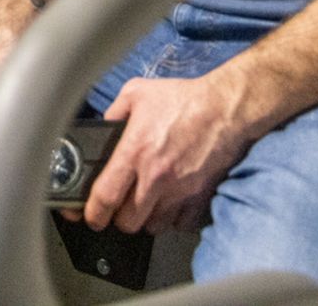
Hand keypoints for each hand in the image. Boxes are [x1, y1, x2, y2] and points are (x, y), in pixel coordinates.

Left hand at [82, 74, 255, 234]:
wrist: (226, 108)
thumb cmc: (184, 99)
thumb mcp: (136, 92)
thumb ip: (114, 112)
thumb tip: (104, 127)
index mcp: (135, 151)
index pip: (106, 197)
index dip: (94, 213)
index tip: (91, 217)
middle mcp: (156, 177)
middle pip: (128, 222)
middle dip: (119, 218)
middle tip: (120, 206)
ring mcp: (180, 191)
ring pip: (154, 226)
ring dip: (146, 218)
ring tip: (146, 202)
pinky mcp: (201, 197)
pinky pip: (181, 223)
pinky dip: (173, 217)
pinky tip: (170, 201)